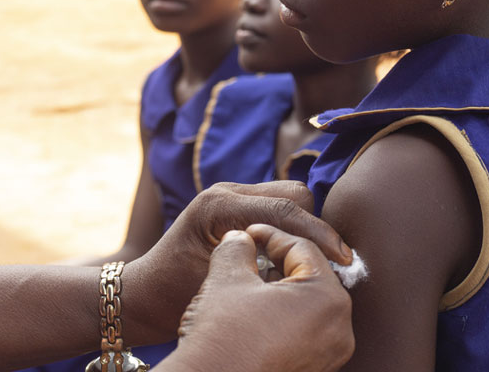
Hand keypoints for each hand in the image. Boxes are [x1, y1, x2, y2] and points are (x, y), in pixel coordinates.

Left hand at [125, 181, 351, 342]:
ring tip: (308, 262)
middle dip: (314, 225)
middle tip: (324, 264)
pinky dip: (292, 226)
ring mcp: (230, 195)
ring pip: (289, 196)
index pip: (283, 209)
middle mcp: (225, 191)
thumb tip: (305, 267)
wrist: (143, 294)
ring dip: (304, 225)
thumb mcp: (215, 283)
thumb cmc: (173, 296)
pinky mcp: (236, 205)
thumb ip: (257, 267)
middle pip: (293, 193)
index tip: (345, 258)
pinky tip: (292, 257)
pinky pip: (277, 206)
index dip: (319, 233)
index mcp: (218, 206)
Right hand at [171, 226, 354, 371]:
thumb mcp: (228, 276)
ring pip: (306, 304)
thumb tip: (241, 239)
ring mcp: (329, 355)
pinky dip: (282, 315)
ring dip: (278, 289)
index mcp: (328, 298)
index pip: (303, 248)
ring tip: (247, 284)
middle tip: (248, 255)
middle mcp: (340, 329)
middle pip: (309, 276)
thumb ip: (238, 246)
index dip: (270, 235)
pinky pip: (303, 329)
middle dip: (277, 262)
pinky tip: (253, 312)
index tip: (247, 233)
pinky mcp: (315, 370)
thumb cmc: (222, 334)